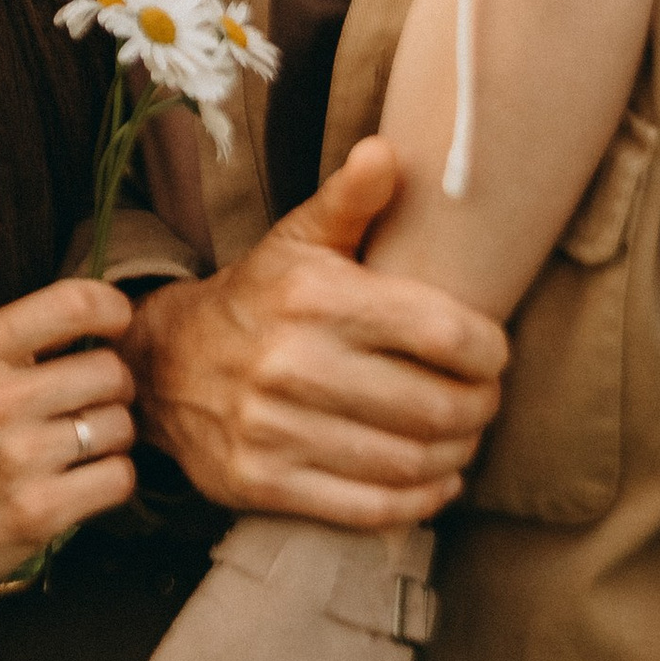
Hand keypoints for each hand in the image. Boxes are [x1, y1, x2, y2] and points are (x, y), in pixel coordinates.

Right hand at [0, 279, 137, 599]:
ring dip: (112, 437)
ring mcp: (17, 458)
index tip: (116, 326)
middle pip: (111, 371)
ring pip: (121, 425)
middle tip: (89, 404)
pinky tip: (82, 481)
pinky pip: (120, 476)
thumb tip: (109, 311)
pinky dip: (111, 479)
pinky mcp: (39, 511)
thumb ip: (23, 339)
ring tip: (80, 446)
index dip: (112, 310)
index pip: (72, 303)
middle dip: (113, 388)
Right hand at [124, 140, 503, 523]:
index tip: (495, 353)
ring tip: (465, 437)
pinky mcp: (262, 482)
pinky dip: (419, 502)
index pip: (445, 335)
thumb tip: (387, 152)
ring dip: (457, 455)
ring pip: (407, 462)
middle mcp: (293, 363)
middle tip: (486, 401)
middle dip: (480, 408)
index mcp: (316, 296)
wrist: (164, 363)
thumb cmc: (257, 297)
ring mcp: (274, 429)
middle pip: (436, 406)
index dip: (490, 352)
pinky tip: (437, 481)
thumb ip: (351, 199)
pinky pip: (368, 508)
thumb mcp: (298, 239)